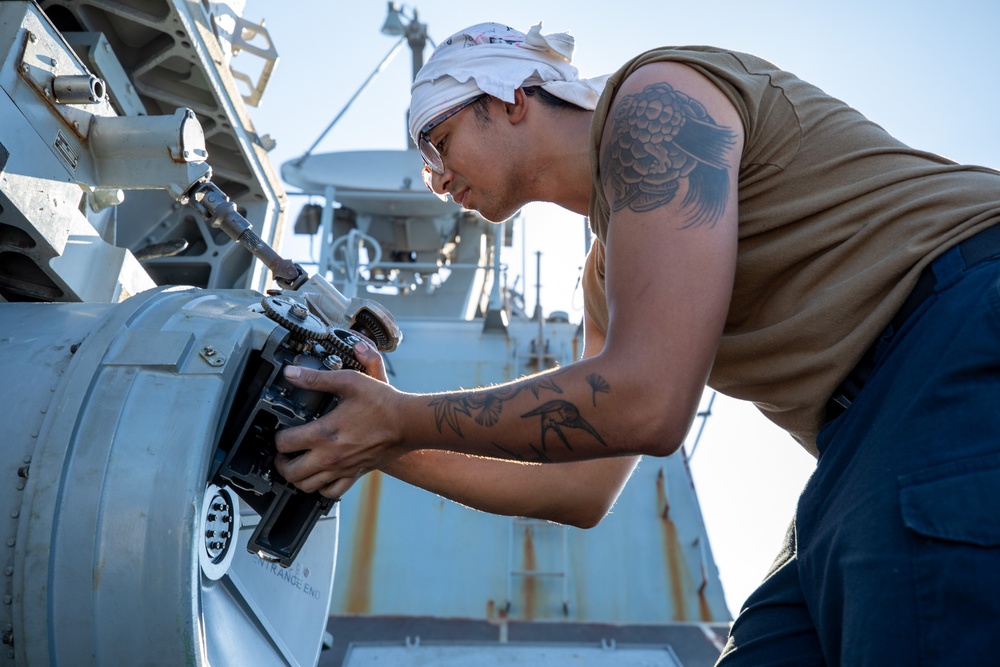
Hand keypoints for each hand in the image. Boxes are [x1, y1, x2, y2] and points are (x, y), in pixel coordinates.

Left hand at [273, 341, 406, 498]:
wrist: (408, 423)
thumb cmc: (382, 403)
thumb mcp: (349, 381)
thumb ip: (317, 378)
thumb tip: (292, 373)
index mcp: (324, 433)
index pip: (285, 443)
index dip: (278, 437)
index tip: (281, 432)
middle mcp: (330, 456)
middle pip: (290, 472)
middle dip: (281, 462)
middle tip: (283, 453)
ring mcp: (342, 469)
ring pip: (306, 486)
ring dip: (296, 477)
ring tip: (297, 465)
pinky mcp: (354, 475)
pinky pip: (330, 493)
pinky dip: (320, 488)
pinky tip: (319, 477)